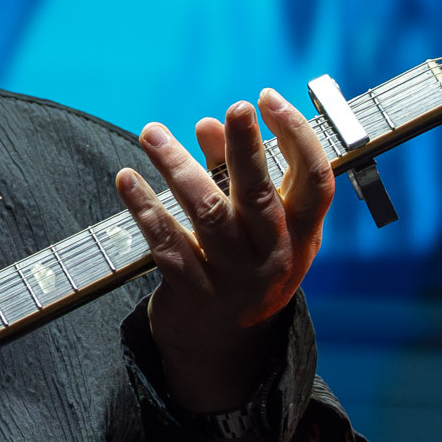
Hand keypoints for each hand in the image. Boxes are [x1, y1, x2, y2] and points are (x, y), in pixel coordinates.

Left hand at [115, 91, 334, 412]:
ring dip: (178, 167)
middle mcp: (274, 255)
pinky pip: (166, 244)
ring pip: (207, 214)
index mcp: (302, 233)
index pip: (314, 180)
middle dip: (247, 148)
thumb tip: (209, 123)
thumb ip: (234, 171)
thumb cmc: (246, 262)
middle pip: (259, 195)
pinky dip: (144, 208)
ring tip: (151, 133)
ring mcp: (234, 277)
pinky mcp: (194, 292)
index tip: (268, 98)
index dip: (297, 135)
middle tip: (235, 107)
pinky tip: (126, 179)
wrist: (225, 344)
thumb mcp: (258, 222)